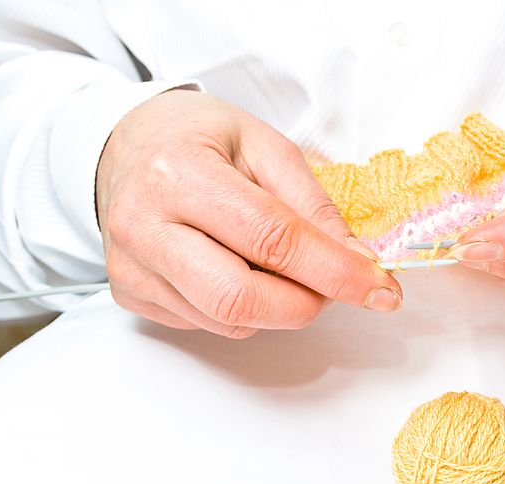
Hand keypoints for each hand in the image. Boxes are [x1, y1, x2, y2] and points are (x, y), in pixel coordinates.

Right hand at [96, 89, 401, 337]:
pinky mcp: (130, 294)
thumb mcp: (264, 145)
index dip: (336, 271)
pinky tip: (233, 267)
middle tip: (329, 284)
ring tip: (274, 262)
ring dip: (276, 306)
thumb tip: (357, 262)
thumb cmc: (198, 138)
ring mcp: (131, 267)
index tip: (381, 289)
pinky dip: (241, 308)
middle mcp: (144, 225)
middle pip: (241, 298)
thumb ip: (312, 204)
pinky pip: (206, 323)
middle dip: (305, 303)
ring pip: (228, 321)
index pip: (273, 239)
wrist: (123, 146)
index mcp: (180, 173)